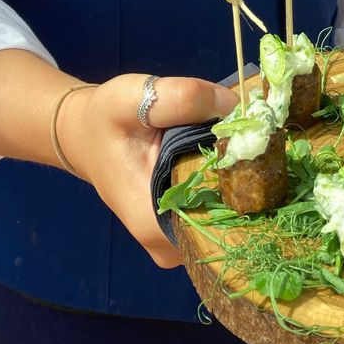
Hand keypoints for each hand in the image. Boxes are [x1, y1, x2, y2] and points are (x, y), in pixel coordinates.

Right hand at [56, 74, 237, 267]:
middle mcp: (168, 245)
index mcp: (153, 223)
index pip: (222, 220)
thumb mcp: (134, 98)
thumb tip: (233, 105)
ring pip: (229, 217)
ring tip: (239, 143)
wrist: (86, 133)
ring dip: (241, 180)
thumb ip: (181, 98)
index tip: (257, 148)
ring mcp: (177, 241)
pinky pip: (221, 211)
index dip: (246, 182)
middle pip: (231, 220)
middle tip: (254, 139)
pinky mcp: (183, 227)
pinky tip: (228, 155)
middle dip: (248, 179)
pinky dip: (230, 184)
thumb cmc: (105, 120)